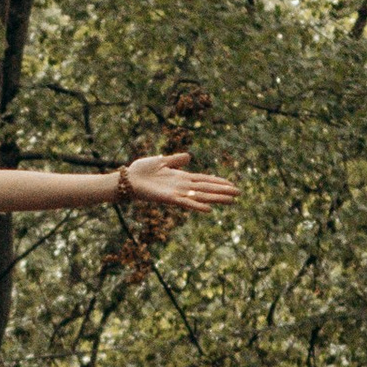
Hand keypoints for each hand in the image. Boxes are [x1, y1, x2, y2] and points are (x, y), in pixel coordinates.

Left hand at [117, 155, 237, 214]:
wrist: (127, 180)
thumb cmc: (141, 171)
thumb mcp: (161, 161)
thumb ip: (176, 160)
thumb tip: (189, 156)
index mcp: (181, 177)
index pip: (203, 179)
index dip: (217, 181)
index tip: (231, 183)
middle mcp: (182, 186)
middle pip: (206, 189)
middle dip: (222, 191)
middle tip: (239, 194)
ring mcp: (176, 193)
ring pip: (200, 196)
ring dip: (216, 199)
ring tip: (231, 201)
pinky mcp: (168, 199)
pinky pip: (186, 203)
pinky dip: (197, 206)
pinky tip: (209, 210)